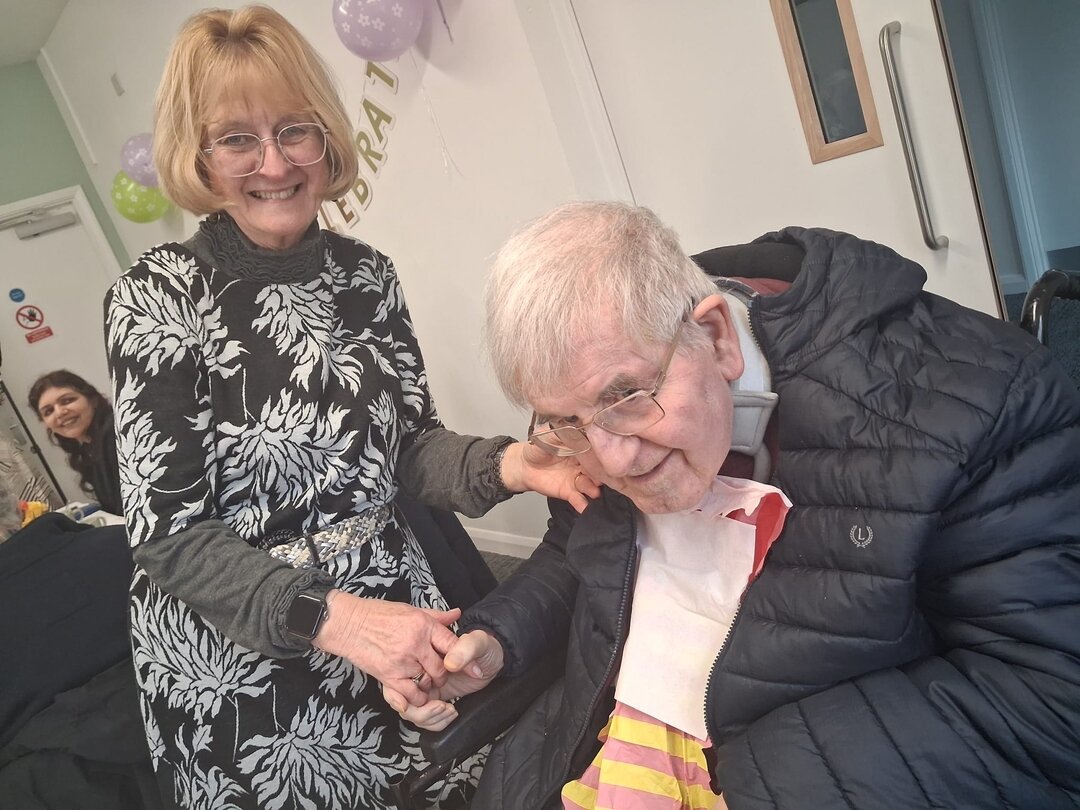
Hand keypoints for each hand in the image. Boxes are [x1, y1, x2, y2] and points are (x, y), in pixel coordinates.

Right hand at [314, 590, 460, 705]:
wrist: (349, 624)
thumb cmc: (378, 615)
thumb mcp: (411, 610)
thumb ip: (436, 616)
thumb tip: (457, 614)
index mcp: (423, 625)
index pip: (452, 644)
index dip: (465, 658)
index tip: (475, 669)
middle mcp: (416, 643)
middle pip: (442, 667)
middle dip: (445, 674)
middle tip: (440, 673)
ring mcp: (402, 661)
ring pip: (428, 681)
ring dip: (430, 684)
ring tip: (427, 680)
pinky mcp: (389, 676)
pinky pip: (411, 694)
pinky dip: (417, 697)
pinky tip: (416, 691)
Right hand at [383, 629, 504, 730]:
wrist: (494, 657)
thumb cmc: (485, 646)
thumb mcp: (479, 642)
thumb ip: (465, 648)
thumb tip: (450, 663)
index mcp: (422, 650)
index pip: (404, 675)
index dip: (414, 693)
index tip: (435, 701)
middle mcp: (417, 668)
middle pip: (401, 698)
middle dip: (421, 710)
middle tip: (442, 707)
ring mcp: (422, 684)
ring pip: (409, 711)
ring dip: (426, 717)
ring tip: (447, 710)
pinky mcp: (430, 696)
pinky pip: (420, 716)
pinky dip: (432, 721)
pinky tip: (447, 713)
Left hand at [500, 441, 600, 512]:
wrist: (523, 465)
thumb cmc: (537, 447)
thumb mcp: (548, 434)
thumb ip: (563, 433)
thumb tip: (576, 430)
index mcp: (581, 446)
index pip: (595, 450)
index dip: (599, 454)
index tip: (604, 457)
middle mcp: (582, 464)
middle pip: (596, 469)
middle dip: (600, 474)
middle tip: (600, 476)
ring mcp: (577, 478)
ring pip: (589, 484)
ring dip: (593, 489)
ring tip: (594, 491)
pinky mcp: (569, 492)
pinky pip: (578, 499)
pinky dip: (582, 504)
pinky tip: (584, 506)